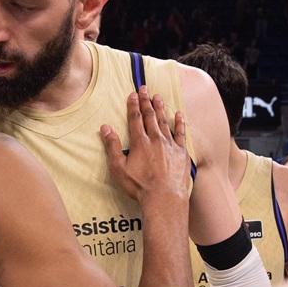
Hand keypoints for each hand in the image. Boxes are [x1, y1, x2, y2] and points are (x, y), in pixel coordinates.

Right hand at [101, 87, 189, 205]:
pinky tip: (178, 114)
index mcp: (140, 142)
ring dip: (160, 108)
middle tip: (145, 89)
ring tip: (158, 97)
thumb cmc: (140, 187)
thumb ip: (112, 147)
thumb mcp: (119, 169)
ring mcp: (170, 145)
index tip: (132, 94)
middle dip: (146, 101)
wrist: (165, 198)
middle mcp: (156, 140)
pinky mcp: (182, 153)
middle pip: (150, 116)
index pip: (135, 119)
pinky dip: (179, 123)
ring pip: (164, 122)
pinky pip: (181, 134)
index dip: (133, 105)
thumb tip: (105, 128)